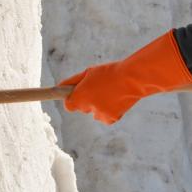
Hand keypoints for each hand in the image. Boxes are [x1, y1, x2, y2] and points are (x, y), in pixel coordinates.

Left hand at [57, 30, 191, 124]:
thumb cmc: (110, 73)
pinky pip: (107, 116)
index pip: (69, 105)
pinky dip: (110, 110)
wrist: (133, 79)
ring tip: (111, 92)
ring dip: (100, 105)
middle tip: (99, 88)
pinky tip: (117, 99)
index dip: (72, 99)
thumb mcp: (89, 72)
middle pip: (83, 108)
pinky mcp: (112, 119)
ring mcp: (100, 115)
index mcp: (80, 96)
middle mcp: (88, 108)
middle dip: (88, 100)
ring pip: (96, 113)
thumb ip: (72, 82)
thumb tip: (59, 87)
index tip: (76, 94)